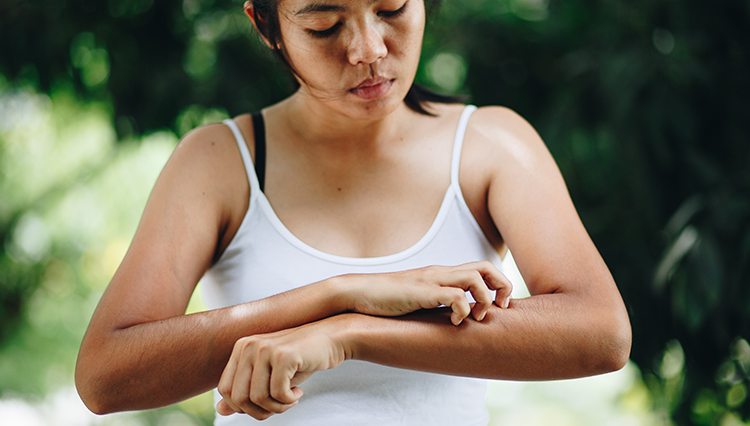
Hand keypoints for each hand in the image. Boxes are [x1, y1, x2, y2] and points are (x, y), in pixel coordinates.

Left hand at [216, 319, 346, 419]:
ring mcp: (265, 349)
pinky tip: (299, 391)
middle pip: (239, 398)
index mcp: (241, 348)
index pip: (225, 390)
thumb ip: (245, 391)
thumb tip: (220, 410)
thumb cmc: (299, 360)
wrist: (330, 339)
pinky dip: (290, 401)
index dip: (243, 406)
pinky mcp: (284, 355)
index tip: (265, 404)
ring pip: (258, 399)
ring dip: (278, 407)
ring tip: (291, 399)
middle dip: (260, 411)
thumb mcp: (269, 376)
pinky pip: (278, 393)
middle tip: (280, 405)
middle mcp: (249, 345)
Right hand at [340, 261, 511, 325]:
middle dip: (502, 288)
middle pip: (486, 267)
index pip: (483, 268)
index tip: (498, 307)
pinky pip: (454, 295)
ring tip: (475, 316)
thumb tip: (457, 320)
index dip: (499, 285)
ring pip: (474, 277)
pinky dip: (462, 309)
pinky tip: (454, 322)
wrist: (357, 293)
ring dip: (483, 299)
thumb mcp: (420, 300)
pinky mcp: (421, 292)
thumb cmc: (386, 300)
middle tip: (497, 309)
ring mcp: (431, 280)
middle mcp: (441, 273)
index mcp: (443, 274)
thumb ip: (437, 303)